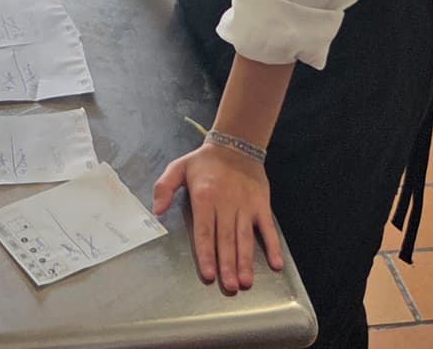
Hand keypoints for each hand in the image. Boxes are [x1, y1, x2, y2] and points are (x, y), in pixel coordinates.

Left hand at [153, 142, 283, 293]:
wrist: (236, 145)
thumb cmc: (204, 162)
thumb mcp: (178, 168)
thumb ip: (164, 187)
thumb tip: (157, 211)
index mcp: (205, 197)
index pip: (205, 231)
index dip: (207, 253)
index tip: (208, 274)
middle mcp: (226, 203)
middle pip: (226, 239)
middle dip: (228, 264)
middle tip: (230, 287)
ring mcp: (246, 205)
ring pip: (246, 237)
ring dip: (246, 260)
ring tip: (246, 281)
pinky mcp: (262, 205)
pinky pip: (268, 228)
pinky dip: (273, 246)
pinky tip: (276, 264)